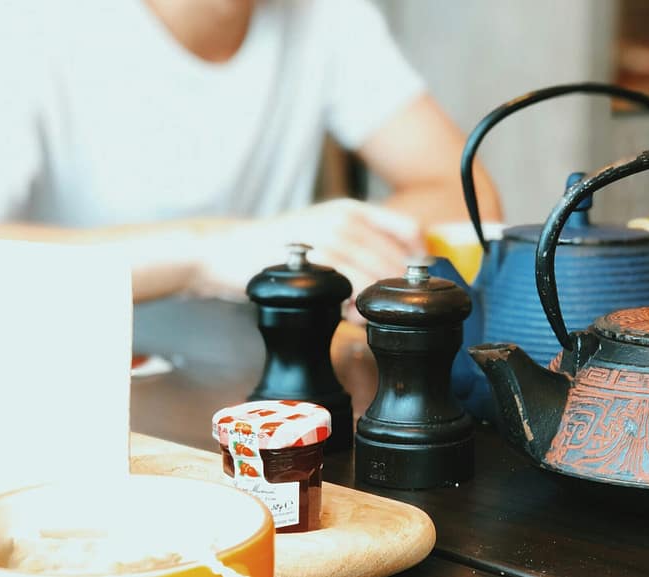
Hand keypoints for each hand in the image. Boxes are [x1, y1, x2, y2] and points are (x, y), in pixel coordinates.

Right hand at [193, 198, 425, 321]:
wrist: (227, 249)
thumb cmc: (278, 250)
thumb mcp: (324, 234)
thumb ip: (360, 247)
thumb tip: (397, 275)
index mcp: (353, 210)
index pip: (409, 229)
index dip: (421, 259)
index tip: (416, 283)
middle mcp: (345, 218)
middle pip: (396, 259)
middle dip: (397, 290)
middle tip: (388, 311)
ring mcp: (328, 238)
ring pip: (376, 276)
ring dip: (377, 303)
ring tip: (364, 316)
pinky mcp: (312, 261)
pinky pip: (349, 289)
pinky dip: (355, 308)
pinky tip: (347, 316)